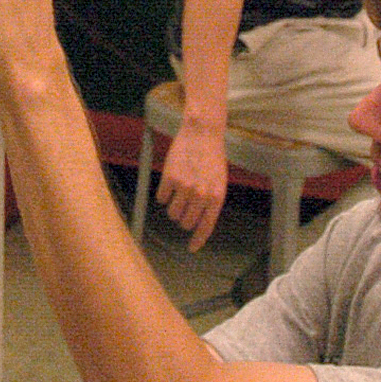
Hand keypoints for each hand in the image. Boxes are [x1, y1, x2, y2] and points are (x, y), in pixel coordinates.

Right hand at [155, 115, 228, 249]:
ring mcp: (185, 187)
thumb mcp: (219, 182)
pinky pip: (161, 198)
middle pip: (186, 222)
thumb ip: (211, 203)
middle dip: (183, 218)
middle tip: (184, 206)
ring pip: (172, 213)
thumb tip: (199, 224)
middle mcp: (201, 195)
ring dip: (173, 206)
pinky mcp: (170, 178)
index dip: (197, 240)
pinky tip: (171, 180)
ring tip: (178, 191)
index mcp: (216, 197)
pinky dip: (164, 193)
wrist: (202, 133)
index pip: (205, 227)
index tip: (191, 248)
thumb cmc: (212, 158)